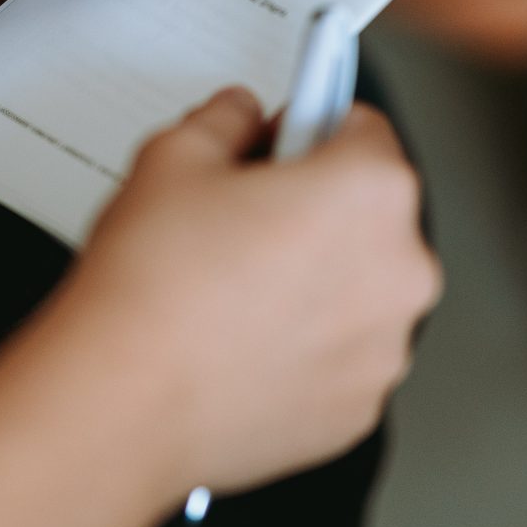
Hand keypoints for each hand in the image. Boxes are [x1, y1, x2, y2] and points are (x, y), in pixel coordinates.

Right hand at [53, 88, 440, 497]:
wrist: (125, 400)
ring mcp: (384, 351)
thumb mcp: (175, 153)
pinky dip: (304, 349)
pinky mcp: (356, 410)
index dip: (309, 129)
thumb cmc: (154, 286)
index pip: (363, 128)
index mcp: (372, 192)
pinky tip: (240, 341)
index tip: (282, 143)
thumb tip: (239, 116)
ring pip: (357, 292)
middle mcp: (400, 272)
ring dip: (315, 283)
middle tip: (242, 220)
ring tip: (233, 289)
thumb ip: (226, 118)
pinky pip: (339, 360)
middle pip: (369, 216)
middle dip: (315, 211)